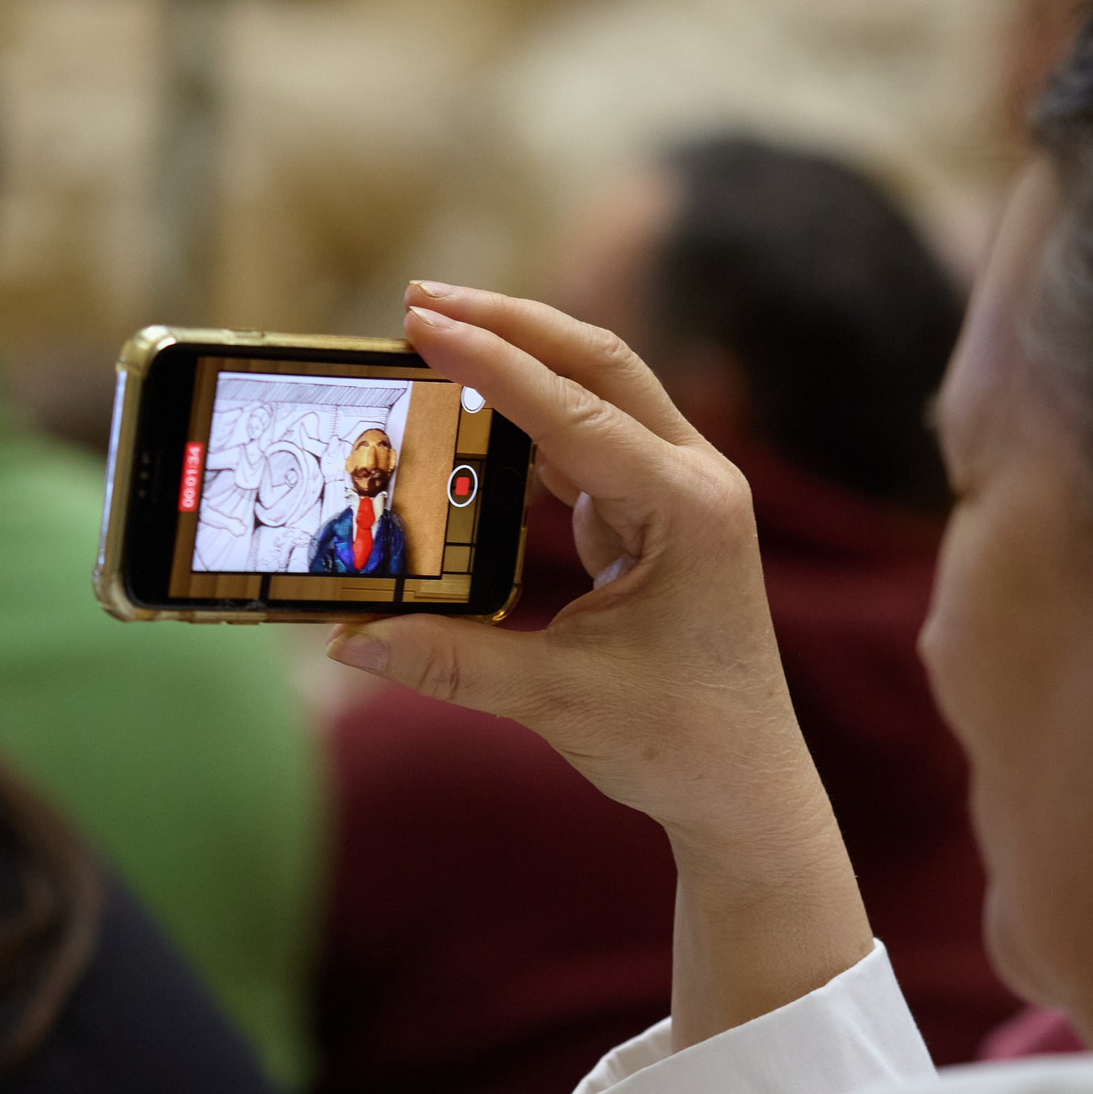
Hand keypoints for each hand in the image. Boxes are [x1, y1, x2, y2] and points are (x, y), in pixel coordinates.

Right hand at [328, 283, 873, 1045]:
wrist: (747, 790)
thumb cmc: (677, 745)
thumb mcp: (554, 700)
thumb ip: (449, 661)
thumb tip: (345, 637)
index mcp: (691, 511)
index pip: (576, 413)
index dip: (492, 363)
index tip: (418, 322)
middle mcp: (697, 482)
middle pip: (600, 364)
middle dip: (510, 324)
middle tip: (417, 303)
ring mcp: (683, 493)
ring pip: (597, 393)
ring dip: (520, 361)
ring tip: (434, 339)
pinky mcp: (660, 515)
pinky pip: (589, 441)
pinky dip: (529, 419)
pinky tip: (472, 416)